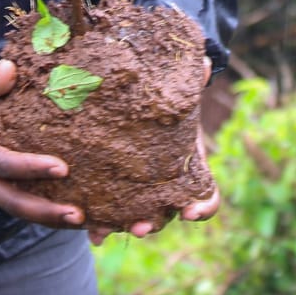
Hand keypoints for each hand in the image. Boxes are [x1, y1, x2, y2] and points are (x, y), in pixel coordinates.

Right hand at [0, 60, 84, 229]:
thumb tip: (9, 72)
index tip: (62, 168)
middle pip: (11, 201)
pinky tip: (68, 208)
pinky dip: (42, 208)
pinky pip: (18, 200)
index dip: (31, 168)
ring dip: (47, 216)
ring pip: (16, 207)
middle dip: (45, 211)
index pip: (0, 163)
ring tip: (81, 219)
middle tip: (77, 214)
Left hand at [87, 59, 219, 246]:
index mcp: (191, 169)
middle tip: (139, 227)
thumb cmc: (166, 103)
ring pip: (138, 218)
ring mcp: (145, 194)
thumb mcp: (177, 94)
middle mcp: (169, 188)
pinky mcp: (120, 193)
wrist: (144, 108)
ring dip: (121, 227)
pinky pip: (113, 213)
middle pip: (165, 215)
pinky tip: (88, 231)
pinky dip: (102, 224)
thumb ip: (190, 81)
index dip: (202, 208)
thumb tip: (203, 62)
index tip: (190, 212)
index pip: (206, 198)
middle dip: (153, 223)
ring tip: (103, 233)